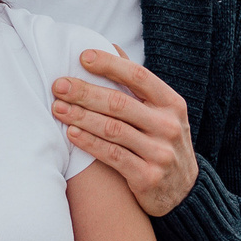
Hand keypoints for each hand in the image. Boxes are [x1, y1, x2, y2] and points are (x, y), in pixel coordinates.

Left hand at [54, 49, 196, 216]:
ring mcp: (160, 152)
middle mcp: (168, 126)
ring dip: (81, 117)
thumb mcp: (160, 112)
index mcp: (171, 103)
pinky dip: (88, 142)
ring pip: (112, 129)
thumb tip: (111, 48)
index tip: (82, 56)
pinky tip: (70, 133)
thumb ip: (137, 83)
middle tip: (58, 85)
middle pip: (119, 103)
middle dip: (85, 92)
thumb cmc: (162, 142)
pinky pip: (112, 155)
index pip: (139, 76)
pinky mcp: (147, 176)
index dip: (109, 65)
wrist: (183, 192)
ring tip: (57, 108)